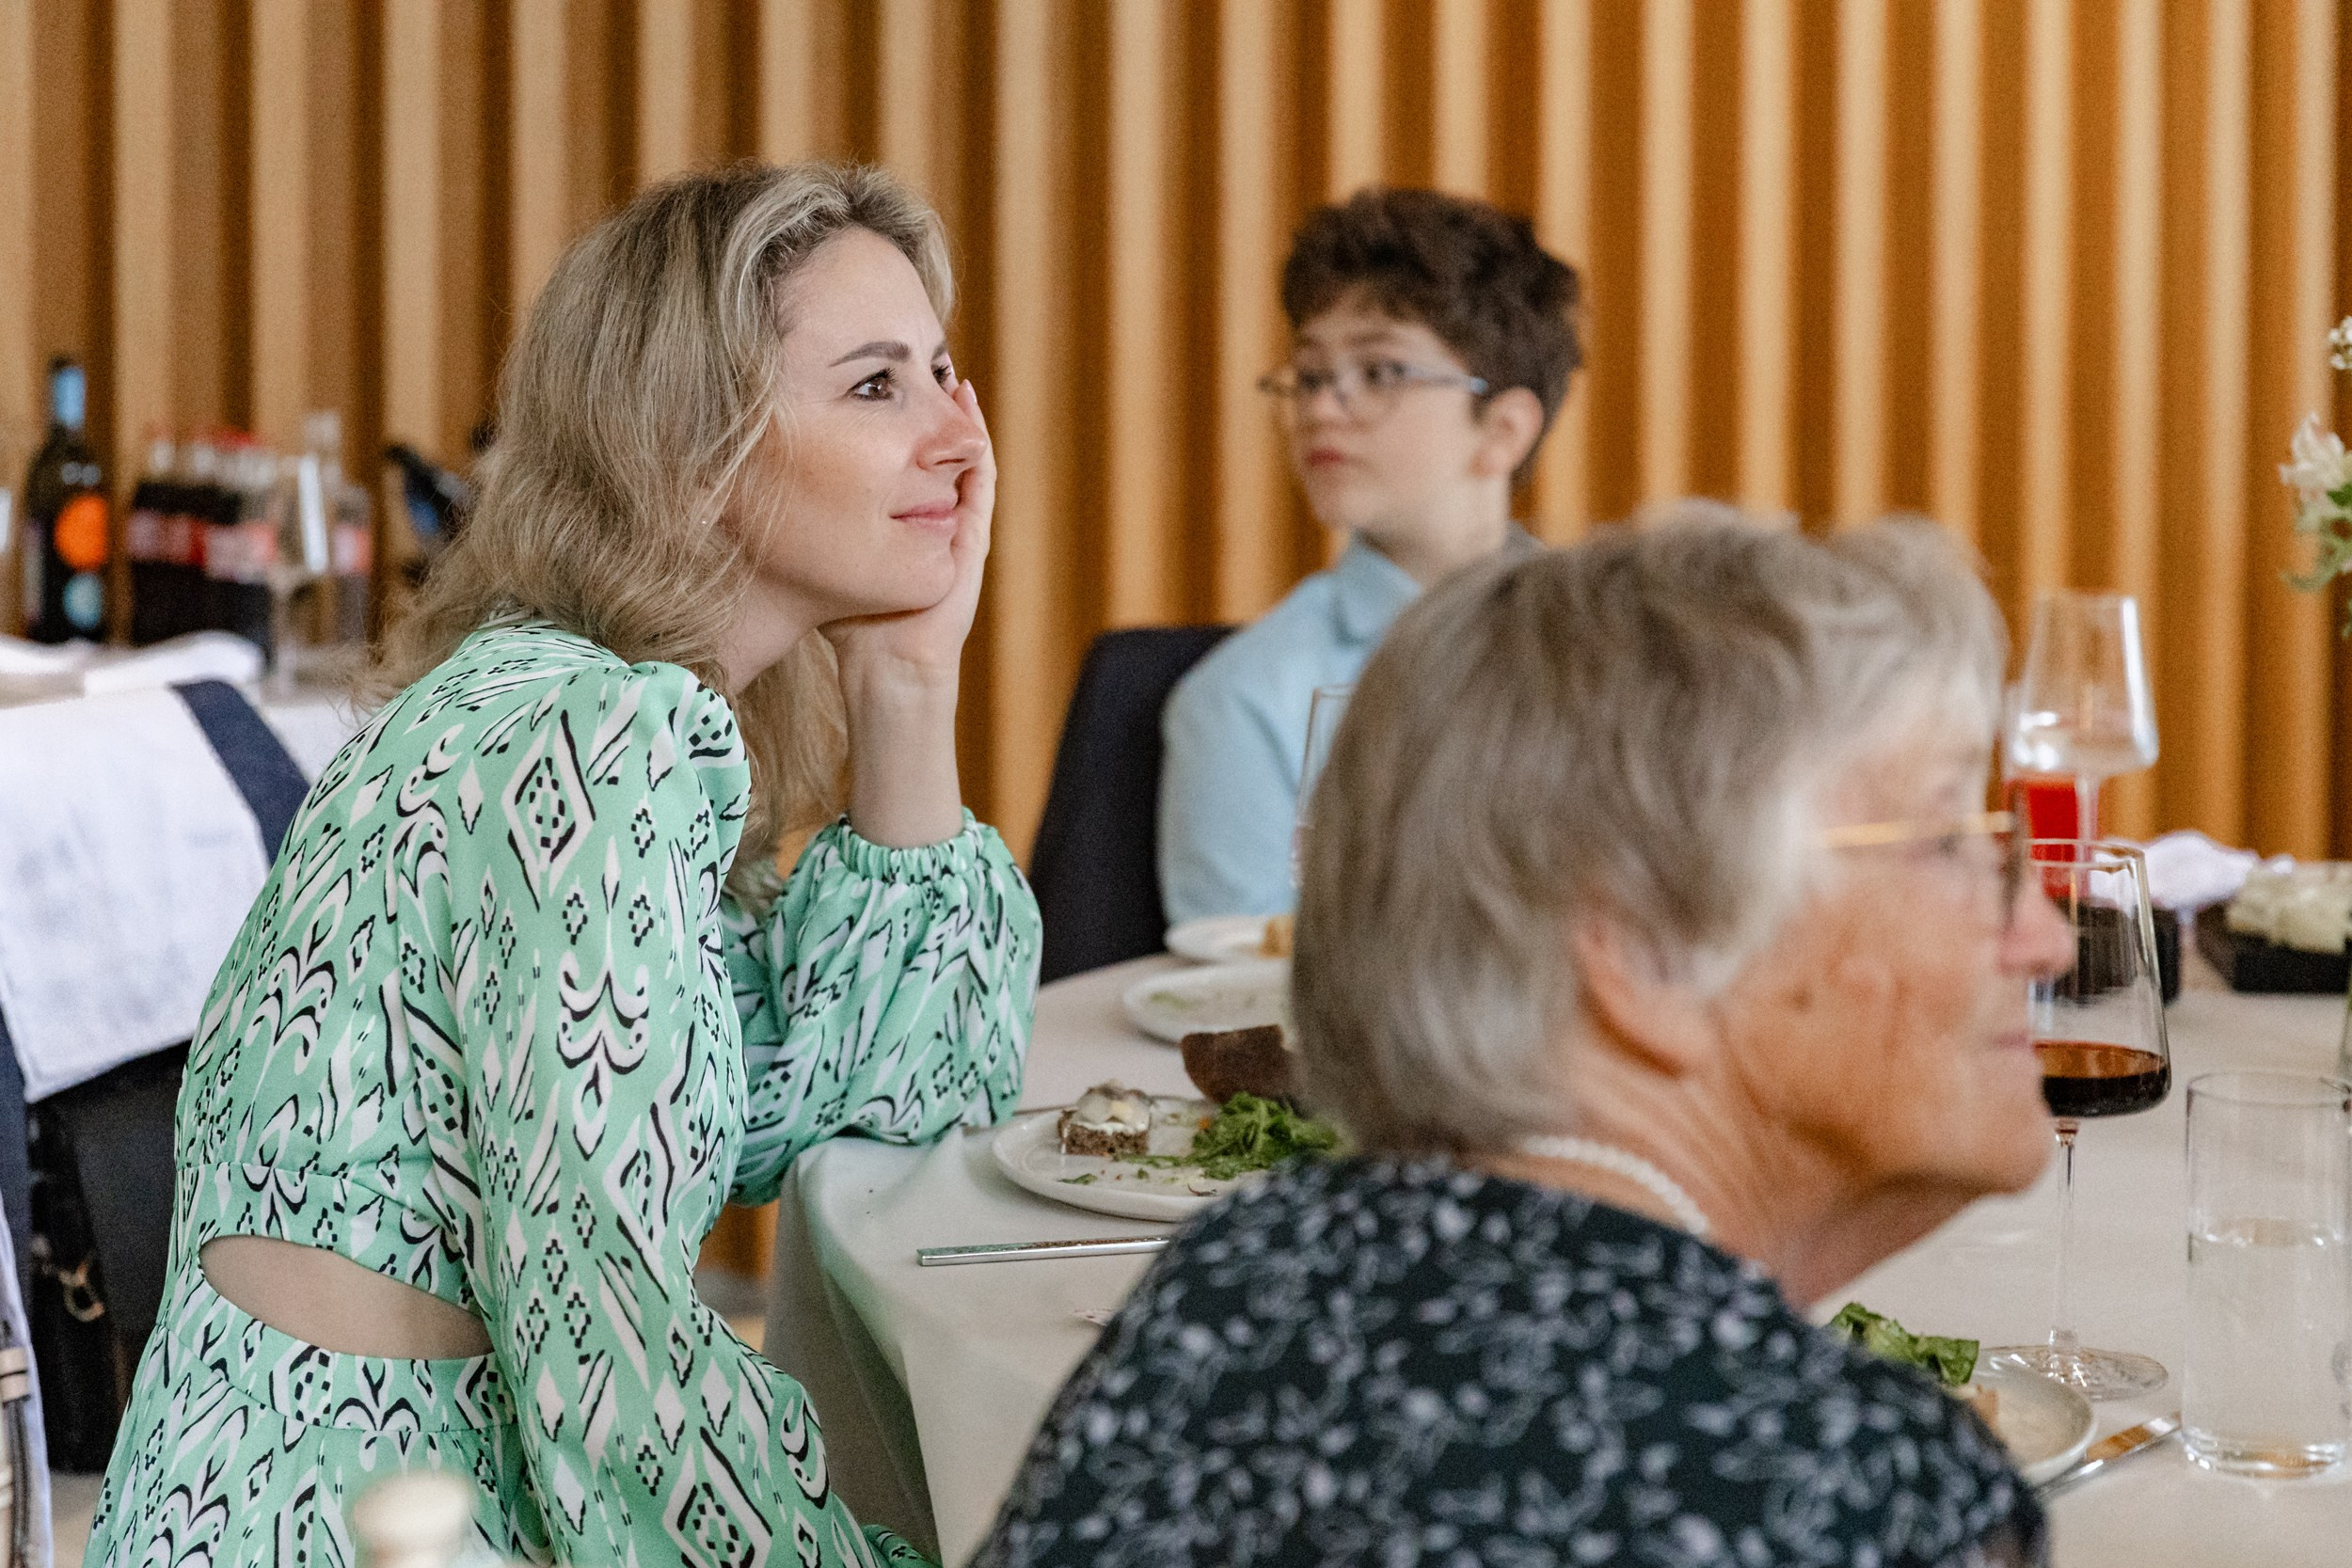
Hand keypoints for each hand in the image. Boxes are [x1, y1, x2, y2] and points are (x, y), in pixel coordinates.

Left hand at [822, 378, 992, 693]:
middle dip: (932, 414)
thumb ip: (802, 526)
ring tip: (950, 375)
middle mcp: (935, 521)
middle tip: (921, 370)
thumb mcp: (823, 556)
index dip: (897, 427)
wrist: (886, 667)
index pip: (906, 464)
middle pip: (939, 455)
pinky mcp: (971, 540)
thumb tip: (747, 490)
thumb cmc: (850, 624)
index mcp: (905, 525)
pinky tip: (968, 408)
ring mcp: (957, 529)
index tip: (880, 390)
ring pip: (966, 459)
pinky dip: (977, 443)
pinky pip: (981, 481)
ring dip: (960, 418)